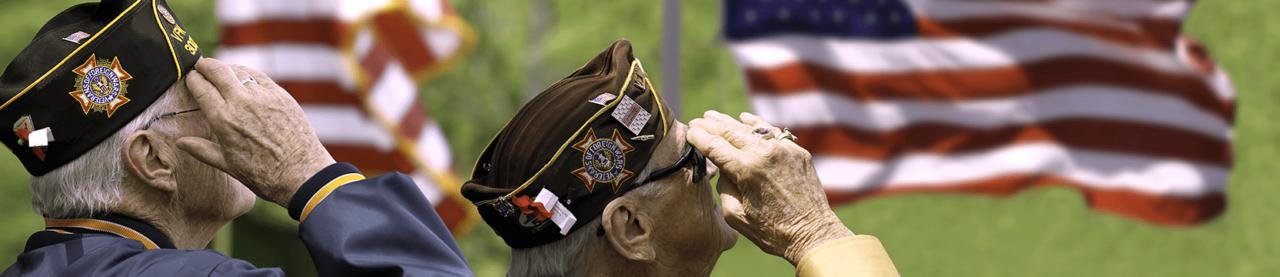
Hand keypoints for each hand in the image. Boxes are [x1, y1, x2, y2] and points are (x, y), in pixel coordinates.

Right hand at [177, 58, 334, 206]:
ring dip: (226, 68)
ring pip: (239, 70)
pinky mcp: (282, 95)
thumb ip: (202, 150)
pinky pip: (260, 76)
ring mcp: (263, 96)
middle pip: (217, 70)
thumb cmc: (263, 174)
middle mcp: (242, 102)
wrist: (302, 173)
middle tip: (200, 66)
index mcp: (223, 119)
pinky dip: (248, 74)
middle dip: (205, 65)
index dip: (192, 79)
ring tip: (220, 72)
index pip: (200, 86)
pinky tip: (243, 77)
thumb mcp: (227, 165)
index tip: (189, 78)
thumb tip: (180, 142)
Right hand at [687, 110, 853, 265]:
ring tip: (714, 116)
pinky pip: (772, 132)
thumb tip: (723, 168)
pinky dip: (756, 125)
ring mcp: (784, 149)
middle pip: (730, 131)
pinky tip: (745, 119)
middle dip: (711, 125)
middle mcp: (765, 153)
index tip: (689, 132)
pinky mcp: (797, 151)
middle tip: (697, 121)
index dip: (699, 137)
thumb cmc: (771, 231)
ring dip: (731, 121)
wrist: (812, 233)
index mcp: (746, 169)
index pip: (715, 145)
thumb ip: (724, 185)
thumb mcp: (735, 214)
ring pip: (751, 128)